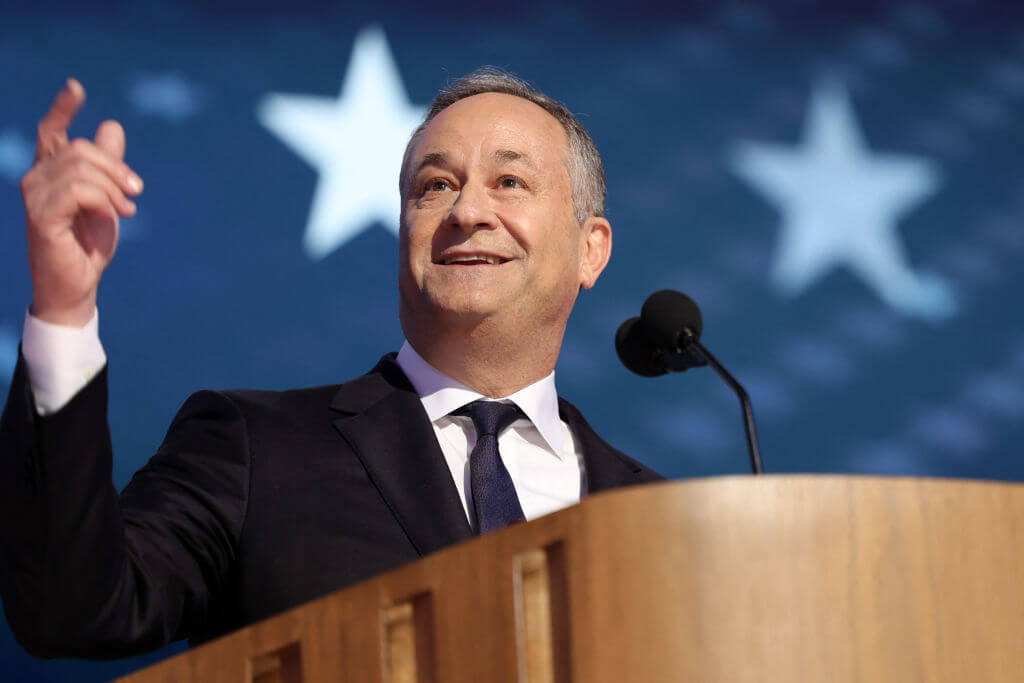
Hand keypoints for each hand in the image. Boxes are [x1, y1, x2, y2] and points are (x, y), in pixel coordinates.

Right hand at [21, 78, 143, 326]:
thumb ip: (108, 165)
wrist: (79, 284)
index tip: (76, 87)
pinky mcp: (40, 215)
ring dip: (114, 188)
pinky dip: (104, 201)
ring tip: (127, 210)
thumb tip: (111, 126)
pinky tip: (115, 216)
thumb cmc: (88, 243)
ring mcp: (34, 195)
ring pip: (81, 168)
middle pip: (80, 148)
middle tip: (135, 191)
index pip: (50, 130)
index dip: (62, 107)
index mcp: (51, 171)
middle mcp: (36, 177)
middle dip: (116, 167)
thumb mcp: (107, 199)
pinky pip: (79, 191)